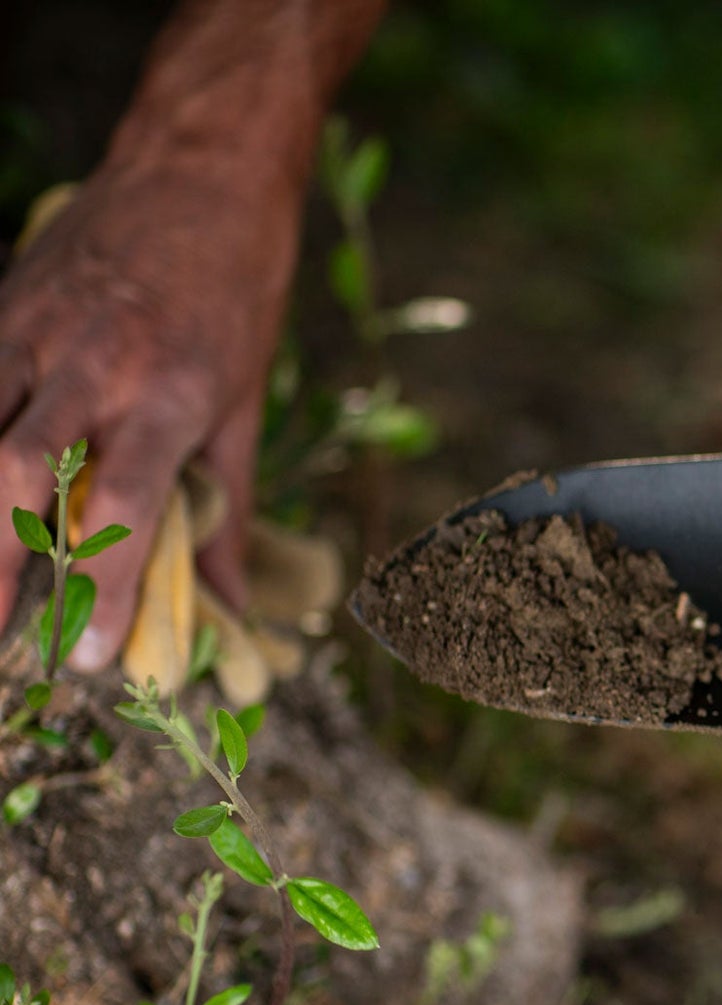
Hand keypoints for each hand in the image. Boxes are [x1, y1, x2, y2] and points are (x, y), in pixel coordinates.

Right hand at [0, 153, 299, 669]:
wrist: (198, 176)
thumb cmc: (236, 291)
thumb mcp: (244, 402)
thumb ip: (229, 506)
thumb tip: (234, 605)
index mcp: (170, 396)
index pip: (128, 509)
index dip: (107, 587)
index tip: (96, 657)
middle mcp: (96, 368)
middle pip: (28, 479)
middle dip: (6, 565)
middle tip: (5, 638)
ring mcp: (37, 334)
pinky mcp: (1, 307)